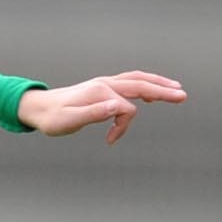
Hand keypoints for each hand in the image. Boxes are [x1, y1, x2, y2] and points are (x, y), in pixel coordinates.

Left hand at [17, 72, 186, 143]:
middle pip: (140, 84)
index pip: (126, 108)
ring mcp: (104, 83)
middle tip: (183, 96)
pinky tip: (149, 93)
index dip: (123, 126)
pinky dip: (143, 84)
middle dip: (162, 91)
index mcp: (100, 92)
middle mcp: (105, 83)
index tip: (109, 141)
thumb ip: (95, 113)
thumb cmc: (52, 118)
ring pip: (137, 80)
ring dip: (157, 84)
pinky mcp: (102, 87)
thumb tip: (119, 106)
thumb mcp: (70, 121)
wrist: (37, 107)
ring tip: (175, 89)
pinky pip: (129, 82)